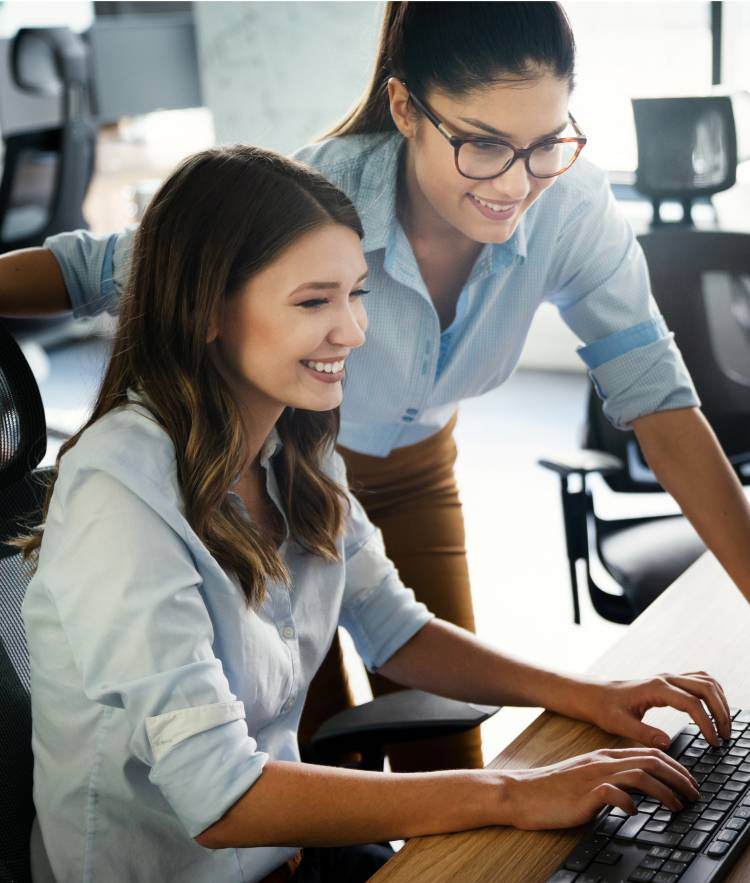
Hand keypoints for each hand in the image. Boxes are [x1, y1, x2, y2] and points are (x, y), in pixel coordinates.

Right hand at [500, 747, 699, 829]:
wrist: (522, 792)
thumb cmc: (553, 790)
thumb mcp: (586, 778)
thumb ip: (610, 779)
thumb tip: (636, 792)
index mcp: (604, 756)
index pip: (648, 753)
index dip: (674, 767)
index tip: (688, 782)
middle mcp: (602, 761)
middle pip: (650, 760)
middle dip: (678, 777)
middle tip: (694, 794)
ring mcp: (594, 776)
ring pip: (639, 775)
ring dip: (665, 791)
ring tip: (678, 806)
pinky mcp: (585, 794)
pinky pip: (615, 794)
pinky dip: (631, 803)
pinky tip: (635, 812)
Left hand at [584, 672, 731, 747]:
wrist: (595, 695)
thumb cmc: (605, 709)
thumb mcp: (619, 724)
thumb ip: (643, 733)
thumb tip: (667, 743)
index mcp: (656, 688)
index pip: (692, 703)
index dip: (707, 724)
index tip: (714, 743)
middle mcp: (665, 679)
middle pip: (706, 687)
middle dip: (721, 711)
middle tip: (725, 736)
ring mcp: (668, 677)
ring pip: (706, 681)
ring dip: (720, 701)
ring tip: (724, 726)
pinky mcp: (669, 681)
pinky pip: (699, 680)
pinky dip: (712, 694)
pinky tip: (714, 711)